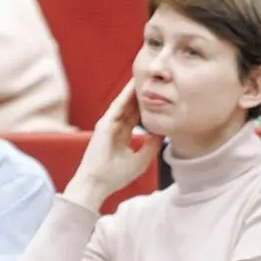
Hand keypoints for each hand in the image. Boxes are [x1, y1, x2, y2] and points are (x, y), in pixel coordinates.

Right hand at [66, 82, 163, 212]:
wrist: (97, 184)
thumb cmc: (115, 177)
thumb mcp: (141, 160)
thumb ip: (152, 145)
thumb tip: (163, 132)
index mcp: (122, 136)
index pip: (136, 116)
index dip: (146, 107)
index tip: (159, 96)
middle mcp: (114, 128)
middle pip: (131, 106)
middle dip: (141, 94)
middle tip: (154, 79)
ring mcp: (108, 125)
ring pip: (124, 103)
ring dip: (134, 90)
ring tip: (145, 76)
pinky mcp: (104, 124)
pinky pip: (117, 106)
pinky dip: (126, 96)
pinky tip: (134, 86)